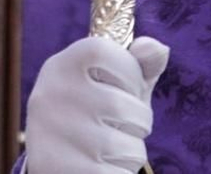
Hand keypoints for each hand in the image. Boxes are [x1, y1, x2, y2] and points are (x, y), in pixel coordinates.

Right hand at [24, 36, 168, 173]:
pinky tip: (103, 167)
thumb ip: (137, 65)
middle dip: (139, 121)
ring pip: (129, 146)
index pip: (104, 51)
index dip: (129, 70)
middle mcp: (52, 96)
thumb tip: (158, 49)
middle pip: (125, 106)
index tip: (128, 87)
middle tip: (122, 125)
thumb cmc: (90, 114)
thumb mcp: (110, 84)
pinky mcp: (63, 171)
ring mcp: (55, 136)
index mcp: (61, 67)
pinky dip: (121, 172)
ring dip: (132, 151)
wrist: (51, 161)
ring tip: (111, 148)